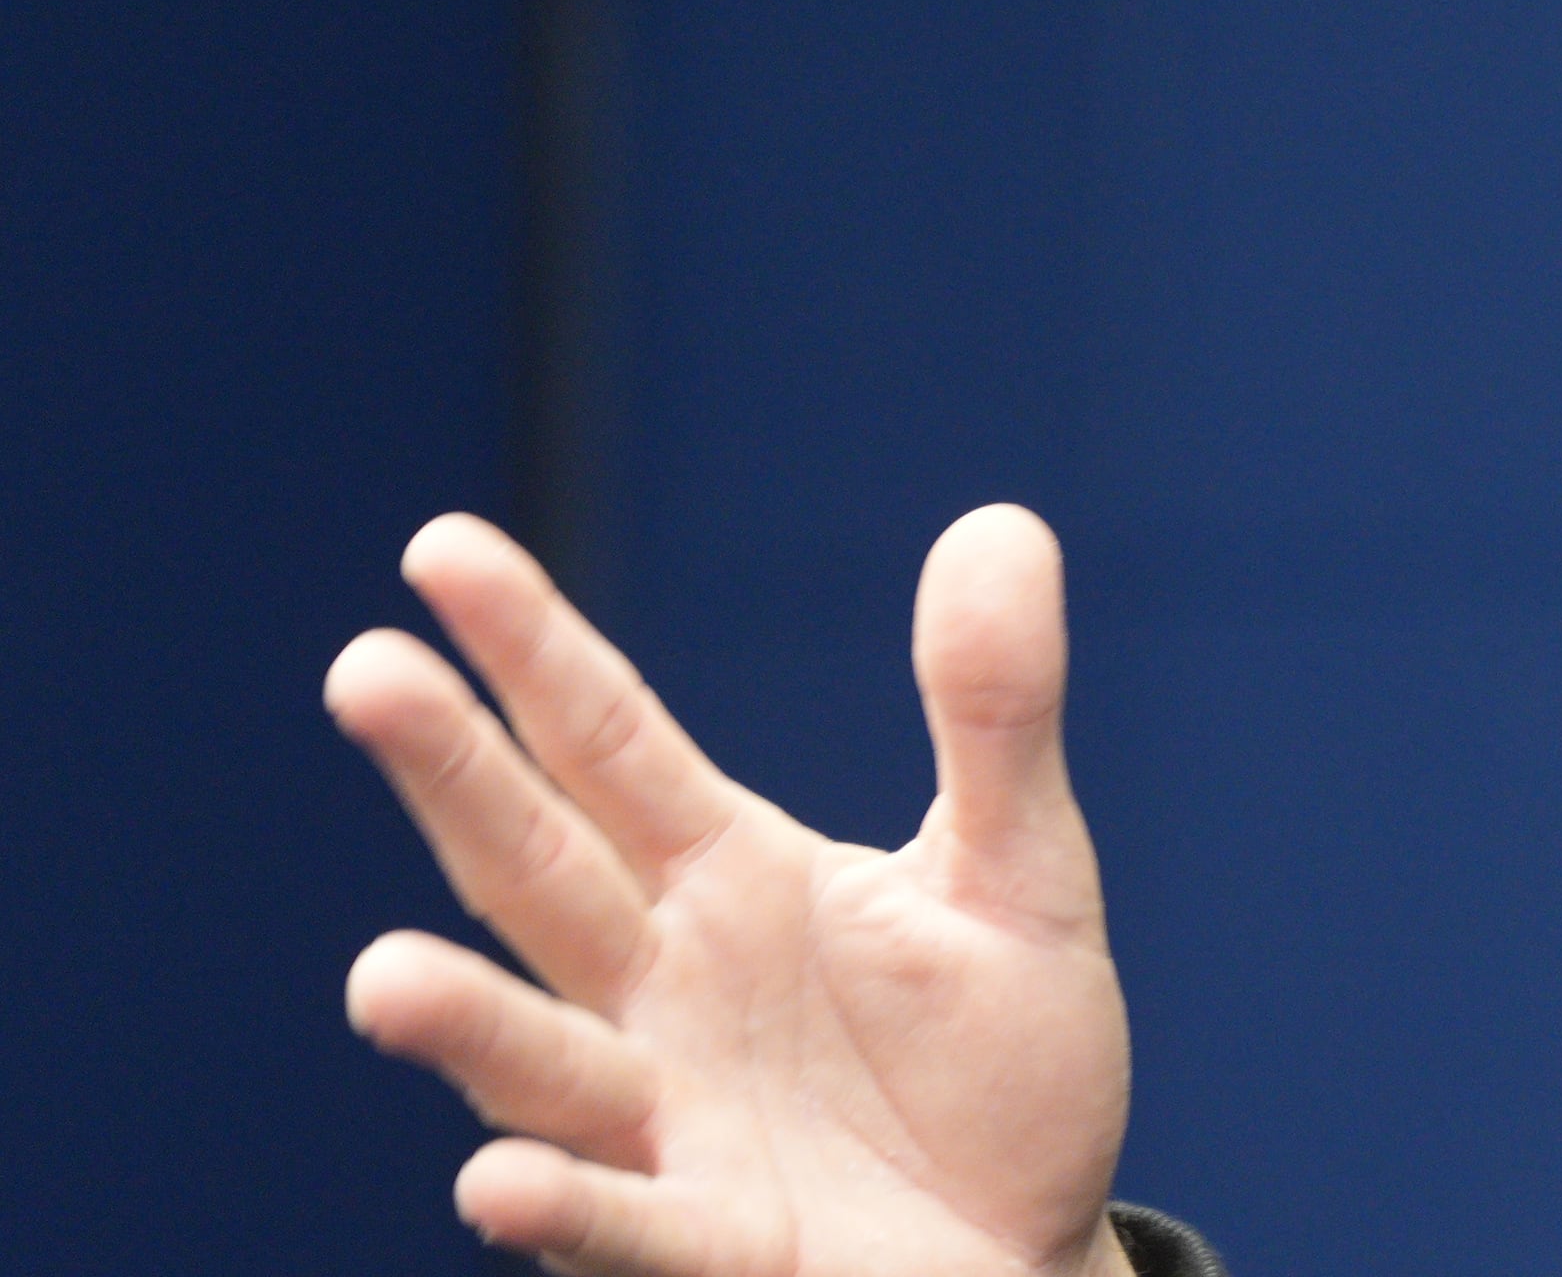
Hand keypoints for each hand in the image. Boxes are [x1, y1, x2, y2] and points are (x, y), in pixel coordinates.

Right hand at [328, 505, 1135, 1276]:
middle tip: (365, 676)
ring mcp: (666, 1122)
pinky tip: (499, 1184)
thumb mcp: (1020, 873)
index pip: (609, 743)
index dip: (532, 650)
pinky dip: (566, 1206)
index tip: (441, 548)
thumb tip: (1003, 522)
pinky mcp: (713, 1249)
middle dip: (454, 781)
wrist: (1032, 1259)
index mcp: (727, 878)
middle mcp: (662, 989)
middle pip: (539, 870)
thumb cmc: (1003, 1064)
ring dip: (465, 1024)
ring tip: (380, 979)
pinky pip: (627, 1226)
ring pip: (544, 1064)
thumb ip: (996, 713)